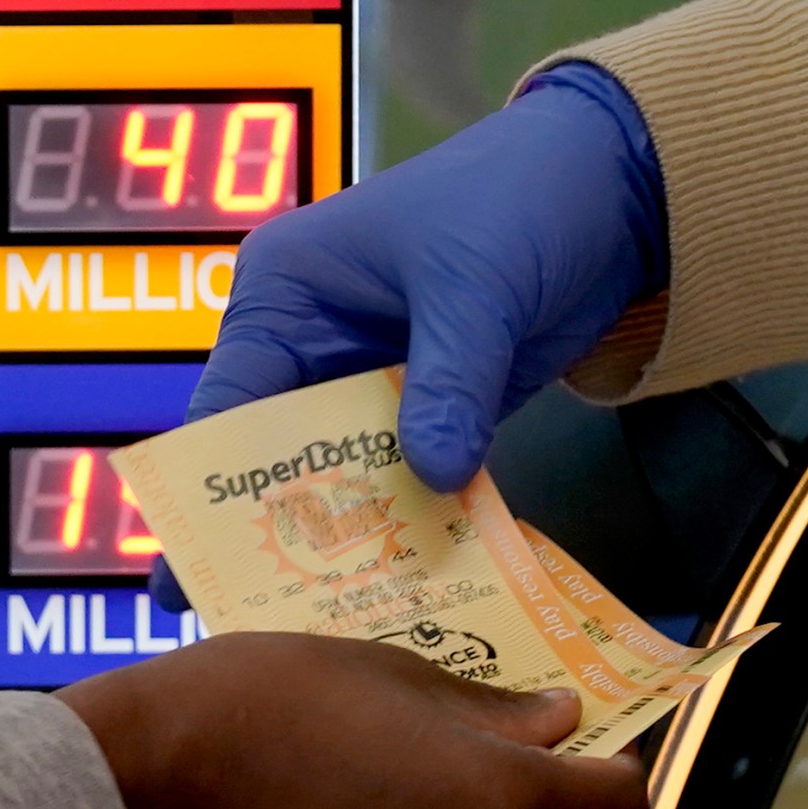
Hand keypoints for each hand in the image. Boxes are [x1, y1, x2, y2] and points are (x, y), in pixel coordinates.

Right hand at [56, 633, 649, 808]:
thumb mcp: (372, 671)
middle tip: (433, 741)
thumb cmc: (242, 714)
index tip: (587, 742)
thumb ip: (479, 705)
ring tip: (360, 779)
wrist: (127, 805)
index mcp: (492, 803)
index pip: (617, 806)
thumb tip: (552, 720)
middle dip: (501, 794)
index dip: (611, 768)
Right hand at [151, 64, 660, 612]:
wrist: (615, 186)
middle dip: (279, 535)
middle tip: (261, 622)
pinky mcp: (432, 406)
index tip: (192, 573)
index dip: (210, 494)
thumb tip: (433, 476)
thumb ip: (449, 386)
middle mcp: (312, 341)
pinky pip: (407, 476)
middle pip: (277, 457)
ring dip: (351, 538)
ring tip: (334, 623)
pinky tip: (413, 582)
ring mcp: (373, 379)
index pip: (229, 407)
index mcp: (286, 293)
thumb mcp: (474, 289)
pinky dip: (413, 521)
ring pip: (343, 477)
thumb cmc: (518, 198)